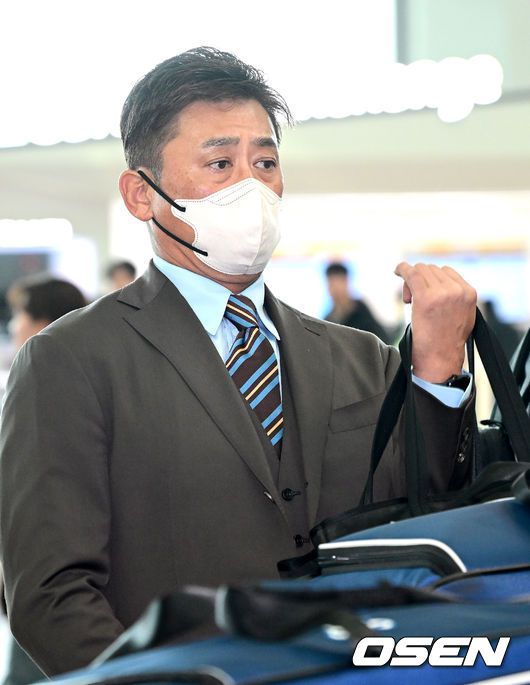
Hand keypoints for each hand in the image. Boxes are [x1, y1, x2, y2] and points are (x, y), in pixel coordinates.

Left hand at [394, 262, 476, 382]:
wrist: (440, 358)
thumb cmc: (446, 340)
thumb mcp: (462, 314)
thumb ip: (456, 296)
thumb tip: (442, 281)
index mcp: (469, 293)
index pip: (446, 271)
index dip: (431, 279)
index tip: (421, 292)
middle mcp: (458, 290)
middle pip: (431, 269)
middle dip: (419, 279)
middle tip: (411, 299)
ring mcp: (442, 293)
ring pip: (421, 269)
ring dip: (411, 280)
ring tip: (409, 300)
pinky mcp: (426, 298)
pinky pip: (412, 273)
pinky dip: (402, 269)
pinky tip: (396, 270)